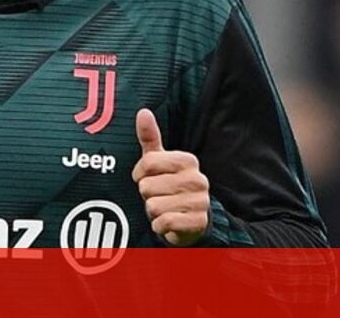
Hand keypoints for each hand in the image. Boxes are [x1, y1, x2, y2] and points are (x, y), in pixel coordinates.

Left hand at [131, 108, 209, 245]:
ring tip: (164, 209)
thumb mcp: (159, 161)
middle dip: (147, 195)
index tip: (147, 178)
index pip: (147, 163)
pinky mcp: (197, 222)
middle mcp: (197, 179)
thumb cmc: (170, 186)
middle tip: (159, 196)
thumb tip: (143, 112)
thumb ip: (150, 137)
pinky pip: (164, 223)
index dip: (140, 174)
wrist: (192, 221)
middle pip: (147, 186)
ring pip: (154, 206)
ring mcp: (200, 201)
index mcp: (188, 160)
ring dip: (153, 212)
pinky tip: (168, 222)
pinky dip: (160, 226)